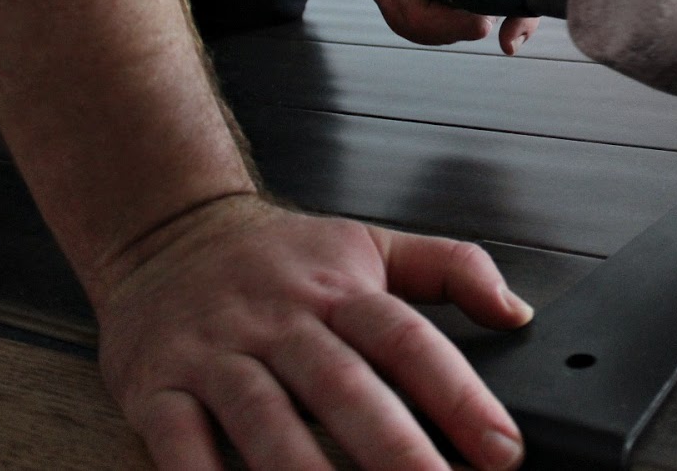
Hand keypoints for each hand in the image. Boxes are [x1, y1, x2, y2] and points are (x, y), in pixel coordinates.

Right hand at [95, 195, 533, 470]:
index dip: (458, 395)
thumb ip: (452, 269)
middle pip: (344, 388)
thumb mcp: (371, 243)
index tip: (502, 448)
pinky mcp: (158, 386)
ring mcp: (218, 354)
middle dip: (395, 449)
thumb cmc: (279, 255)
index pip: (408, 341)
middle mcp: (282, 322)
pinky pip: (179, 440)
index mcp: (340, 291)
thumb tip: (517, 312)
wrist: (167, 228)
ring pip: (265, 419)